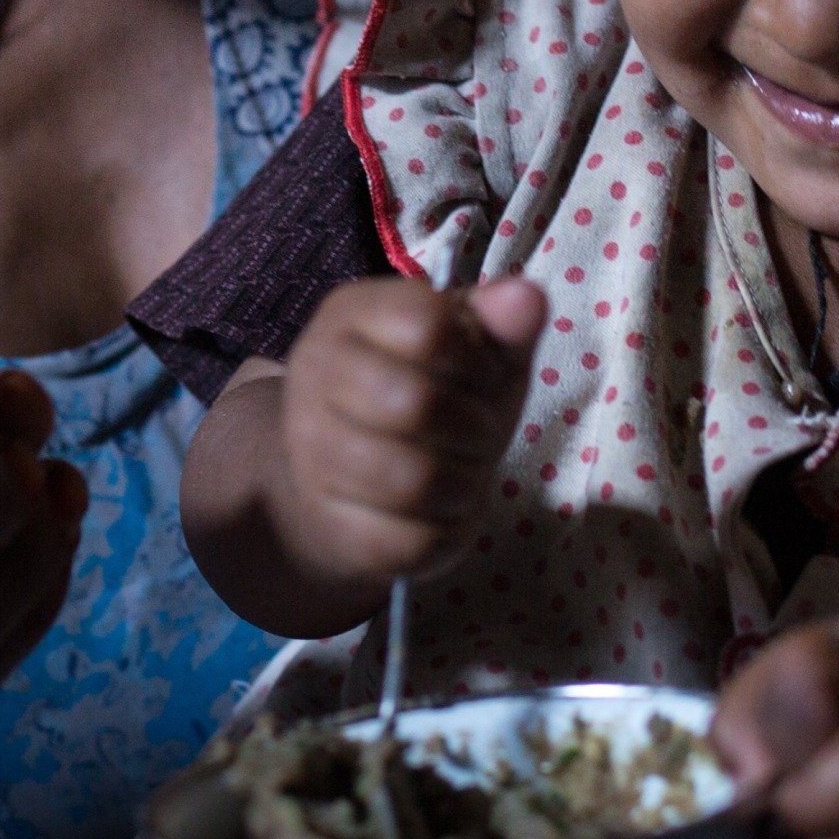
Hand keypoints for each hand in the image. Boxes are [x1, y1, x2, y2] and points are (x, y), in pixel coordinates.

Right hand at [272, 274, 546, 594]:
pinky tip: (439, 512)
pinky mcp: (330, 526)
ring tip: (461, 471)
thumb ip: (503, 324)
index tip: (477, 373)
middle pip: (416, 403)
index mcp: (351, 313)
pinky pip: (409, 540)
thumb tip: (528, 298)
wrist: (357, 475)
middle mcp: (314, 373)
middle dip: (474, 426)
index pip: (427, 326)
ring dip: (464, 482)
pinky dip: (445, 532)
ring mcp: (311, 453)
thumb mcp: (475, 351)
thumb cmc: (432, 394)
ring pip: (412, 480)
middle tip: (476, 432)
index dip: (474, 358)